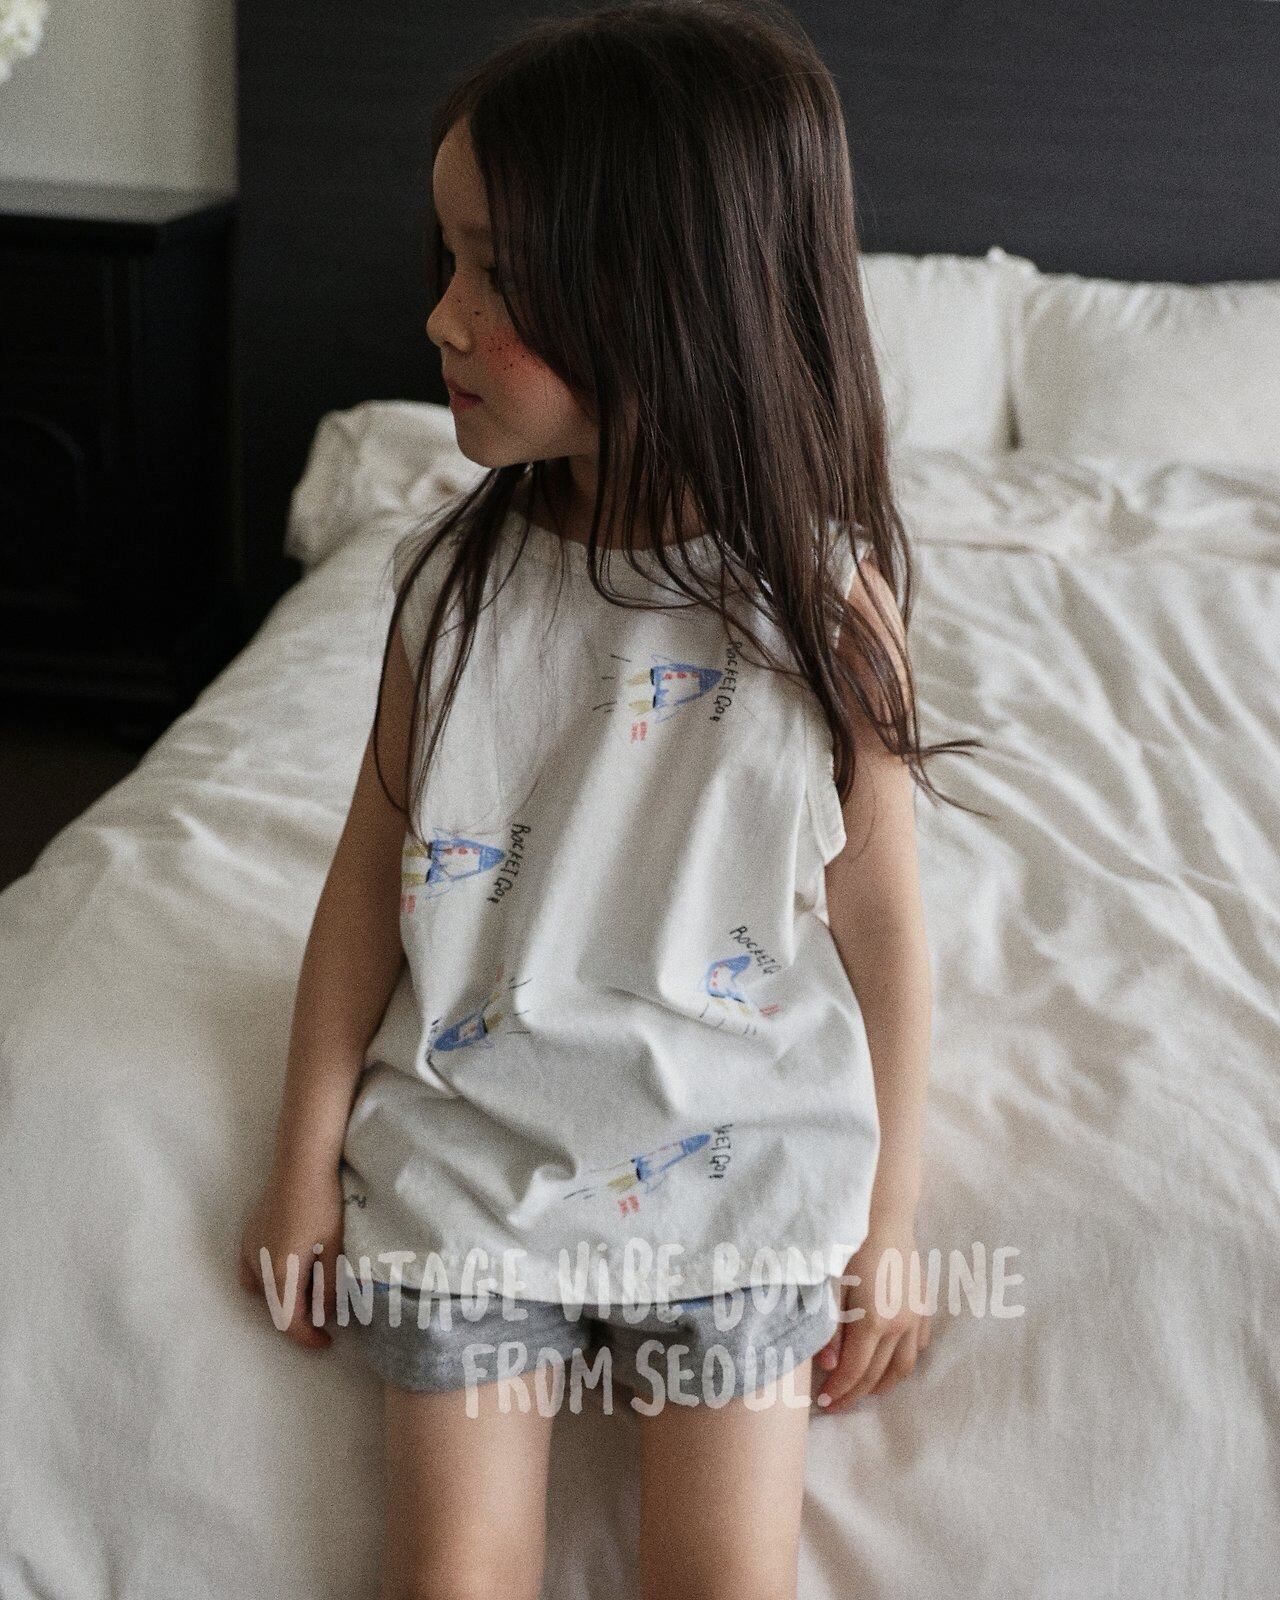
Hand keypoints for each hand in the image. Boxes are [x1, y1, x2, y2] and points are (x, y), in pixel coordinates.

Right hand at [237, 1160, 344, 1350]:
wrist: (301, 1163)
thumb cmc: (322, 1205)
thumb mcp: (334, 1250)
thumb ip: (329, 1288)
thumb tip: (324, 1315)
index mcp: (278, 1274)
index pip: (289, 1322)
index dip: (308, 1338)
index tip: (328, 1342)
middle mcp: (257, 1265)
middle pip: (274, 1307)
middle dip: (299, 1317)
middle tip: (326, 1314)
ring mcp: (249, 1247)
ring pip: (262, 1289)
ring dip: (283, 1298)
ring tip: (309, 1291)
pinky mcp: (250, 1232)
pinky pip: (254, 1268)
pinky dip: (272, 1278)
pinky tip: (291, 1266)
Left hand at [812, 1221, 932, 1414]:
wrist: (884, 1214)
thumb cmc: (851, 1246)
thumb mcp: (831, 1285)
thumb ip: (829, 1328)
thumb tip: (828, 1366)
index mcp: (873, 1322)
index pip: (854, 1372)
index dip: (838, 1392)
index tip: (823, 1404)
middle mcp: (899, 1325)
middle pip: (878, 1374)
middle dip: (856, 1394)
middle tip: (838, 1405)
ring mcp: (915, 1316)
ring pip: (905, 1365)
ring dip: (885, 1384)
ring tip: (866, 1391)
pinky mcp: (923, 1304)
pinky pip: (919, 1343)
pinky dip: (905, 1359)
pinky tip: (893, 1362)